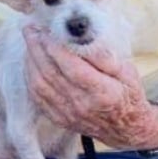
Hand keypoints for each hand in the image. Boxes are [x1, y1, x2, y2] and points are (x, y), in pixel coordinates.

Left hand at [22, 26, 157, 149]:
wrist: (126, 128)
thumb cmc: (127, 94)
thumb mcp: (127, 72)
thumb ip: (104, 56)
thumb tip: (83, 39)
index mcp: (103, 92)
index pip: (73, 69)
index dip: (56, 49)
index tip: (47, 31)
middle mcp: (82, 105)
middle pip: (51, 74)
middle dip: (37, 48)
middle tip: (31, 29)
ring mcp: (68, 114)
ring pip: (40, 84)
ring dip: (30, 60)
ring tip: (30, 41)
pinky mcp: (58, 118)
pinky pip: (37, 96)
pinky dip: (30, 76)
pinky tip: (31, 62)